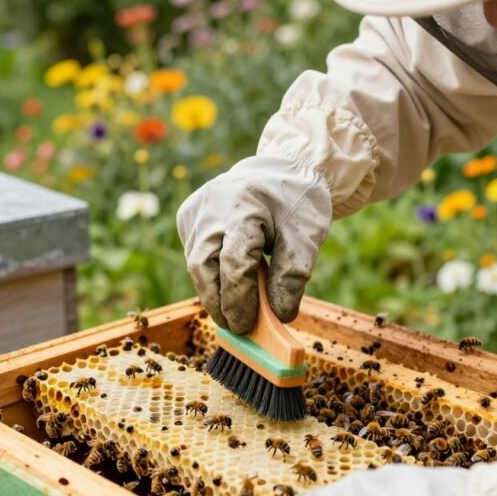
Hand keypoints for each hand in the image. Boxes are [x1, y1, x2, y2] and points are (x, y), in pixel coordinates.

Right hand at [177, 156, 331, 333]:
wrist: (284, 168)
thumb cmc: (297, 202)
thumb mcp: (307, 236)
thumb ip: (292, 275)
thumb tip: (279, 315)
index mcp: (243, 207)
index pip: (234, 263)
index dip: (240, 300)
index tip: (250, 326)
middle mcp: (211, 207)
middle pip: (203, 266)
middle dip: (218, 302)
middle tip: (237, 327)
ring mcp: (196, 210)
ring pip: (195, 263)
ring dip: (213, 291)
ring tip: (236, 310)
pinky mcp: (189, 216)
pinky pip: (194, 253)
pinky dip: (210, 274)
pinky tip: (228, 281)